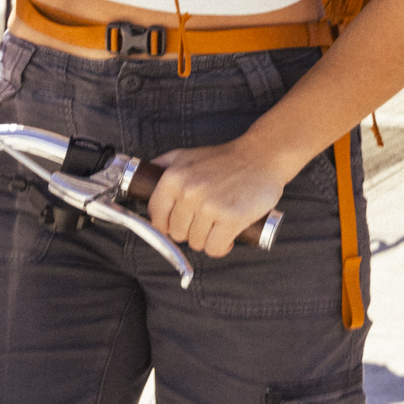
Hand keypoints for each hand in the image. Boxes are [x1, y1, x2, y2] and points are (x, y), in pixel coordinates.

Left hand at [148, 138, 292, 257]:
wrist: (262, 155)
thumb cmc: (225, 159)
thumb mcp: (186, 155)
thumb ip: (162, 166)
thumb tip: (141, 181)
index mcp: (173, 178)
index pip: (157, 218)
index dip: (168, 224)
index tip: (180, 223)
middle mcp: (189, 192)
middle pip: (177, 234)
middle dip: (190, 231)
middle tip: (205, 220)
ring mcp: (210, 206)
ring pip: (196, 243)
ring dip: (208, 239)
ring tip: (218, 225)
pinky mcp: (232, 218)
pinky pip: (215, 248)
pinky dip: (222, 247)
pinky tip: (228, 236)